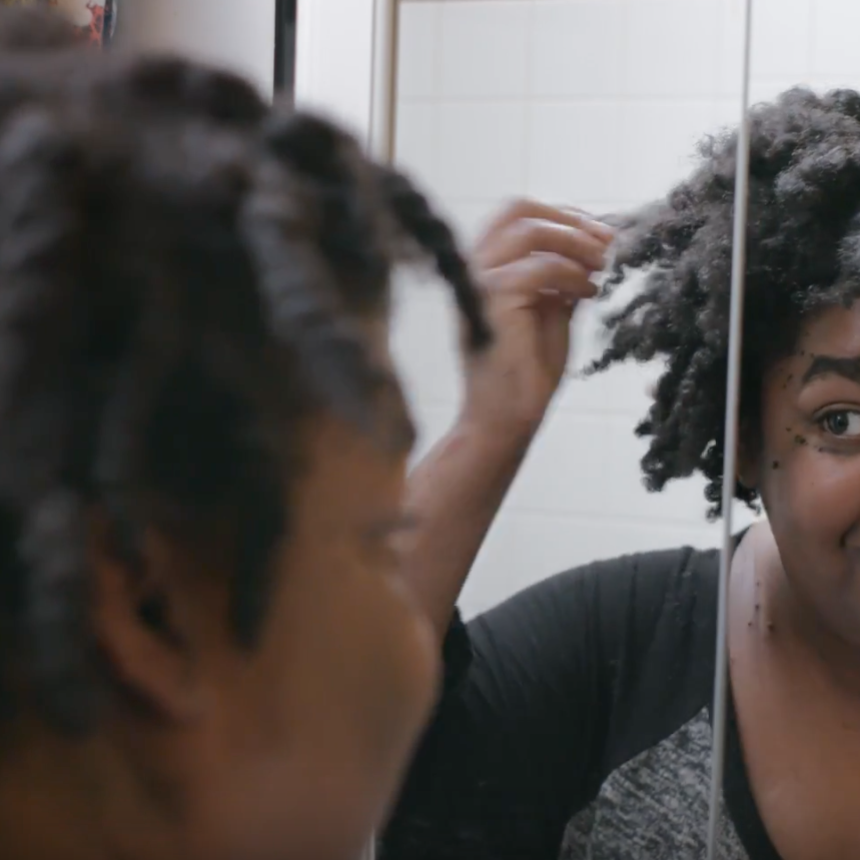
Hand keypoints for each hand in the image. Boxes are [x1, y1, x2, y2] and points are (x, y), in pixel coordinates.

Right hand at [461, 199, 613, 441]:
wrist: (505, 419)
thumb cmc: (525, 372)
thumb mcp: (550, 312)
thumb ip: (562, 278)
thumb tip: (594, 248)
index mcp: (484, 266)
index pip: (519, 215)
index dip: (565, 216)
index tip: (603, 236)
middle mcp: (474, 267)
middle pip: (519, 208)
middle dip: (571, 219)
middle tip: (610, 242)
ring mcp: (478, 282)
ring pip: (530, 230)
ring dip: (577, 242)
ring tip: (604, 265)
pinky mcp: (491, 301)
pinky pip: (540, 268)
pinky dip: (573, 275)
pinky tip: (590, 293)